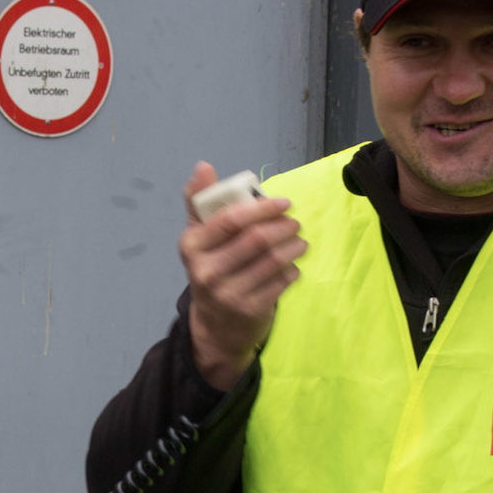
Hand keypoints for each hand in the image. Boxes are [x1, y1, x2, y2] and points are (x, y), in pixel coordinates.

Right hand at [179, 161, 306, 389]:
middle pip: (255, 239)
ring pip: (272, 260)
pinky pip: (280, 282)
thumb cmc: (211, 270)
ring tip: (300, 242)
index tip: (284, 202)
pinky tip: (292, 266)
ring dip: (293, 247)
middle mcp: (206, 271)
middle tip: (295, 223)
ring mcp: (228, 294)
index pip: (230, 220)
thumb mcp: (198, 238)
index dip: (261, 208)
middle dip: (282, 227)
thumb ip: (200, 202)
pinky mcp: (249, 310)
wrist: (214, 327)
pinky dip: (291, 270)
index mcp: (192, 247)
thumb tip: (203, 166)